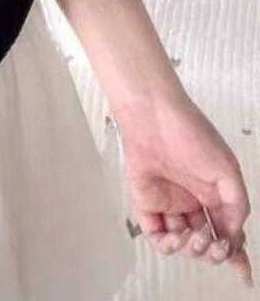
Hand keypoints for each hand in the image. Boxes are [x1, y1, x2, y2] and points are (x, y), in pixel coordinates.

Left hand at [116, 89, 252, 285]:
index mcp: (214, 194)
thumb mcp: (227, 170)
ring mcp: (170, 204)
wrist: (154, 116)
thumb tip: (234, 235)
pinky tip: (176, 238)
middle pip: (207, 242)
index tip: (243, 273)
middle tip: (217, 245)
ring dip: (194, 248)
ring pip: (184, 244)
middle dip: (215, 251)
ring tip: (197, 235)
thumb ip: (236, 205)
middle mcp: (193, 202)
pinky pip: (157, 237)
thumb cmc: (191, 134)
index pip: (227, 231)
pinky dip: (168, 246)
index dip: (235, 253)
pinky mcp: (146, 204)